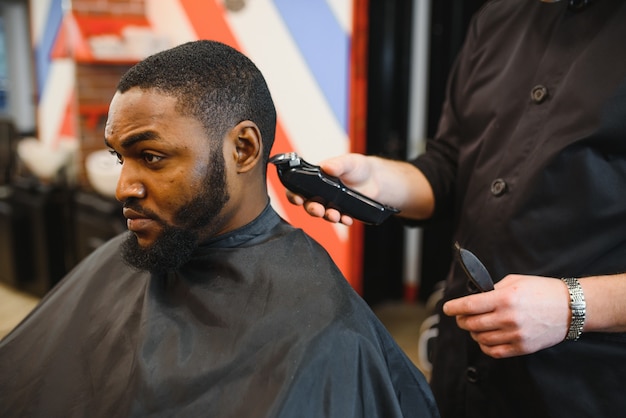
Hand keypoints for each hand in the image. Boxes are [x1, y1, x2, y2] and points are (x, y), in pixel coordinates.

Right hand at [285, 153, 377, 225]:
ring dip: (327, 216)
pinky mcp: (343, 211)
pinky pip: (340, 219)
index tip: (298, 199)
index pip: (298, 188)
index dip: (294, 195)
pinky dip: (343, 220)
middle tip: (318, 210)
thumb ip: (337, 164)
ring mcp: (332, 203)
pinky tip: (347, 218)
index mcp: (316, 179)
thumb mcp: (348, 162)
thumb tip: (326, 167)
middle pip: (309, 204)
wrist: (376, 178)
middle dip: (312, 209)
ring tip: (334, 215)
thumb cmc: (358, 167)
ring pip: (324, 214)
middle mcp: (321, 193)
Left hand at [442, 274, 570, 357]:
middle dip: (461, 320)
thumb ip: (493, 289)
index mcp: (504, 298)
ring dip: (473, 332)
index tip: (446, 308)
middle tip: (460, 316)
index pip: (469, 305)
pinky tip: (485, 339)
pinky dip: (485, 346)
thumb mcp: (515, 281)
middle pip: (471, 323)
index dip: (453, 307)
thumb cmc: (543, 291)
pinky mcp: (522, 347)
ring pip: (480, 338)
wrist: (571, 307)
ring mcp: (515, 334)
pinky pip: (495, 351)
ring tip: (474, 326)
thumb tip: (476, 297)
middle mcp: (508, 318)